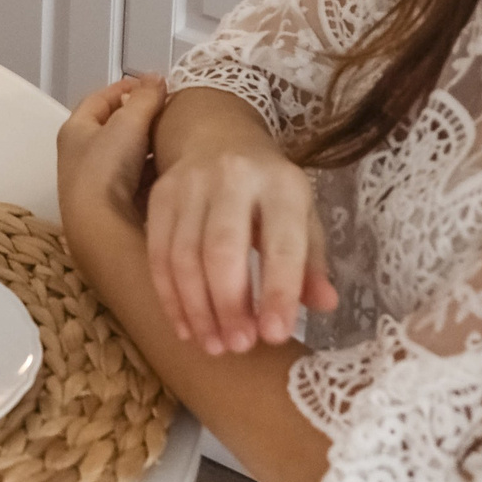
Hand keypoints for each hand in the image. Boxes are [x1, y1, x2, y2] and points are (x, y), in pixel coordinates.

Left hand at [57, 74, 167, 244]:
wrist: (100, 226)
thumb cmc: (105, 169)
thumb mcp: (128, 123)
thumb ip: (144, 98)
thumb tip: (156, 78)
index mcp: (75, 130)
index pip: (99, 99)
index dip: (125, 88)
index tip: (152, 84)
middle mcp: (80, 155)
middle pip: (113, 128)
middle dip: (141, 119)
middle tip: (168, 112)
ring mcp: (95, 183)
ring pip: (127, 156)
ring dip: (148, 147)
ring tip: (175, 140)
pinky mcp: (113, 206)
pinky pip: (136, 181)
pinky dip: (152, 173)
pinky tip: (171, 171)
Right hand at [145, 105, 337, 355]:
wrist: (217, 136)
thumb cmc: (269, 191)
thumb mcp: (303, 216)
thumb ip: (312, 262)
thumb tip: (325, 304)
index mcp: (281, 184)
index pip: (282, 243)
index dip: (277, 292)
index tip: (275, 337)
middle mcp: (233, 177)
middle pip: (222, 249)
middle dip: (228, 305)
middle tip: (239, 346)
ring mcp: (189, 184)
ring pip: (183, 255)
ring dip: (196, 308)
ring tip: (214, 345)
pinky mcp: (159, 196)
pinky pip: (157, 253)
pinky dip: (169, 296)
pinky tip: (185, 328)